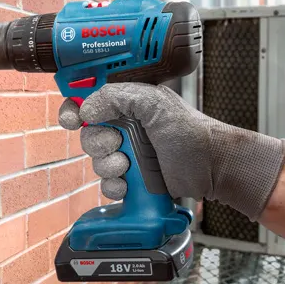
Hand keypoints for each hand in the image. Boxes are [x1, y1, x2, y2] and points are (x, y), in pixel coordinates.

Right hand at [58, 83, 284, 220]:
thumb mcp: (154, 103)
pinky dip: (113, 186)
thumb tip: (86, 109)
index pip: (88, 102)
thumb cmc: (191, 132)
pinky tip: (128, 184)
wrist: (211, 167)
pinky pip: (106, 186)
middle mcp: (124, 128)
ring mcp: (126, 155)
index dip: (74, 109)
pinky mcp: (131, 180)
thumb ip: (117, 97)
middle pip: (87, 135)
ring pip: (95, 162)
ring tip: (129, 165)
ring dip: (109, 166)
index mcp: (127, 105)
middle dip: (98, 142)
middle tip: (117, 143)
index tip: (72, 119)